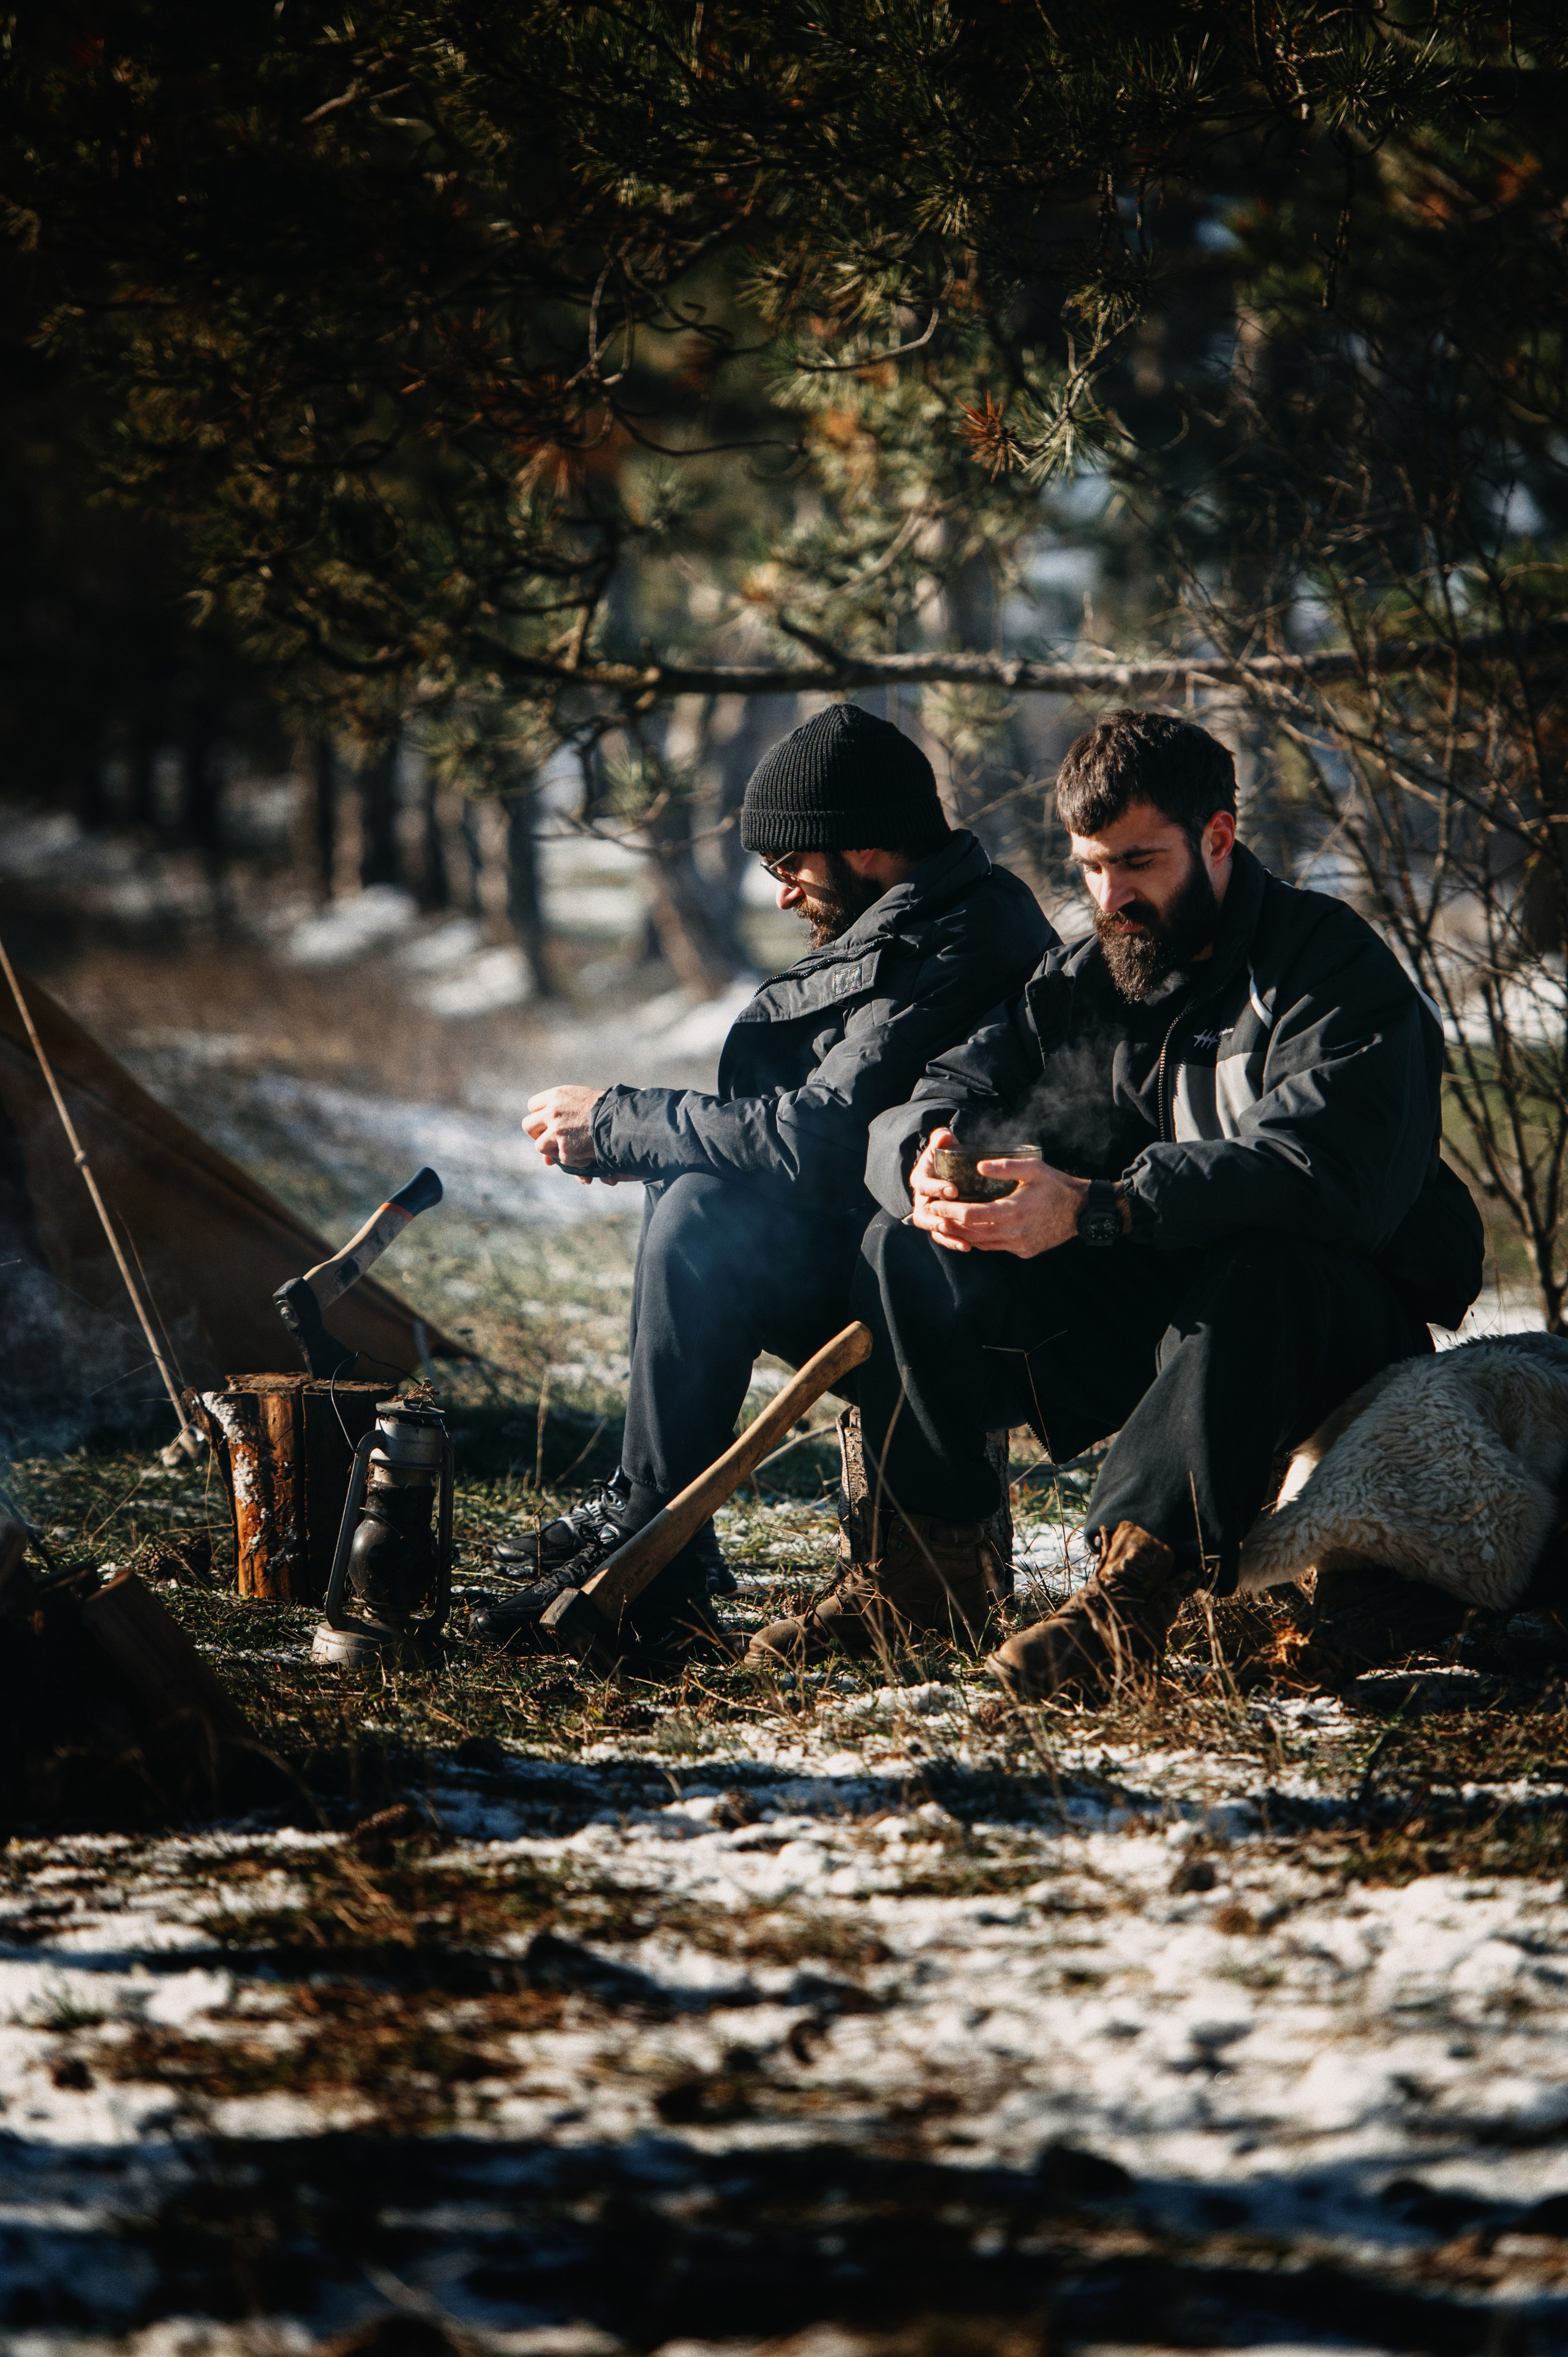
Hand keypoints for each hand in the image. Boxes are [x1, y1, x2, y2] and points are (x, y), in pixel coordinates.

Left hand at [523, 1085, 611, 1185]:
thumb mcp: (583, 1101)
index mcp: (557, 1095)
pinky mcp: (565, 1148)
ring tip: (572, 1150)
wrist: (623, 1120)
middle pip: (528, 1125)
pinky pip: (561, 1160)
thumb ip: (563, 1116)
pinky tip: (588, 1156)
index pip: (533, 1105)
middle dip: (538, 1134)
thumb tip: (549, 1147)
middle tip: (552, 1140)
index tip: (549, 1124)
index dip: (540, 1117)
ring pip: (540, 1146)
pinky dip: (574, 1161)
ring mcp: (557, 1131)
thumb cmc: (609, 1109)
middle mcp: (553, 1111)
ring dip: (553, 1150)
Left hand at [910, 1125, 1094, 1257]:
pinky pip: (996, 1248)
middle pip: (971, 1232)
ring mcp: (1019, 1245)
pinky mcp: (1025, 1251)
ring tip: (945, 1224)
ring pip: (981, 1244)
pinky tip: (971, 1232)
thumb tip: (977, 1167)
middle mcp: (1014, 1232)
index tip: (935, 1204)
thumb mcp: (1033, 1169)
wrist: (1082, 1211)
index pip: (971, 1215)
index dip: (950, 1211)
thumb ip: (1005, 1167)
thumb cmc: (1056, 1186)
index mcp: (1013, 1210)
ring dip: (962, 1235)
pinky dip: (980, 1241)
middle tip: (932, 1215)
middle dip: (949, 1224)